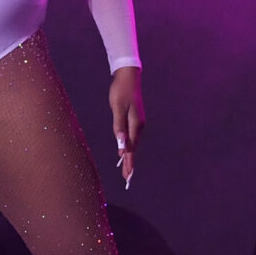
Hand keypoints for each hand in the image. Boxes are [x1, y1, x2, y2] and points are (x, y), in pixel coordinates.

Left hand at [108, 65, 144, 187]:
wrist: (128, 76)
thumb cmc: (121, 90)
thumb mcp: (117, 107)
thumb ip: (119, 126)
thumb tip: (121, 144)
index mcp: (135, 124)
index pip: (131, 148)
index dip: (129, 162)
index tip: (128, 175)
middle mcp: (138, 125)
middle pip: (133, 148)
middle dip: (129, 163)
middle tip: (127, 178)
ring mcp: (137, 122)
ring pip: (133, 142)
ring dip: (129, 155)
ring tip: (126, 168)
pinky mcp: (134, 118)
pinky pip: (131, 136)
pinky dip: (129, 145)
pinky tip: (125, 150)